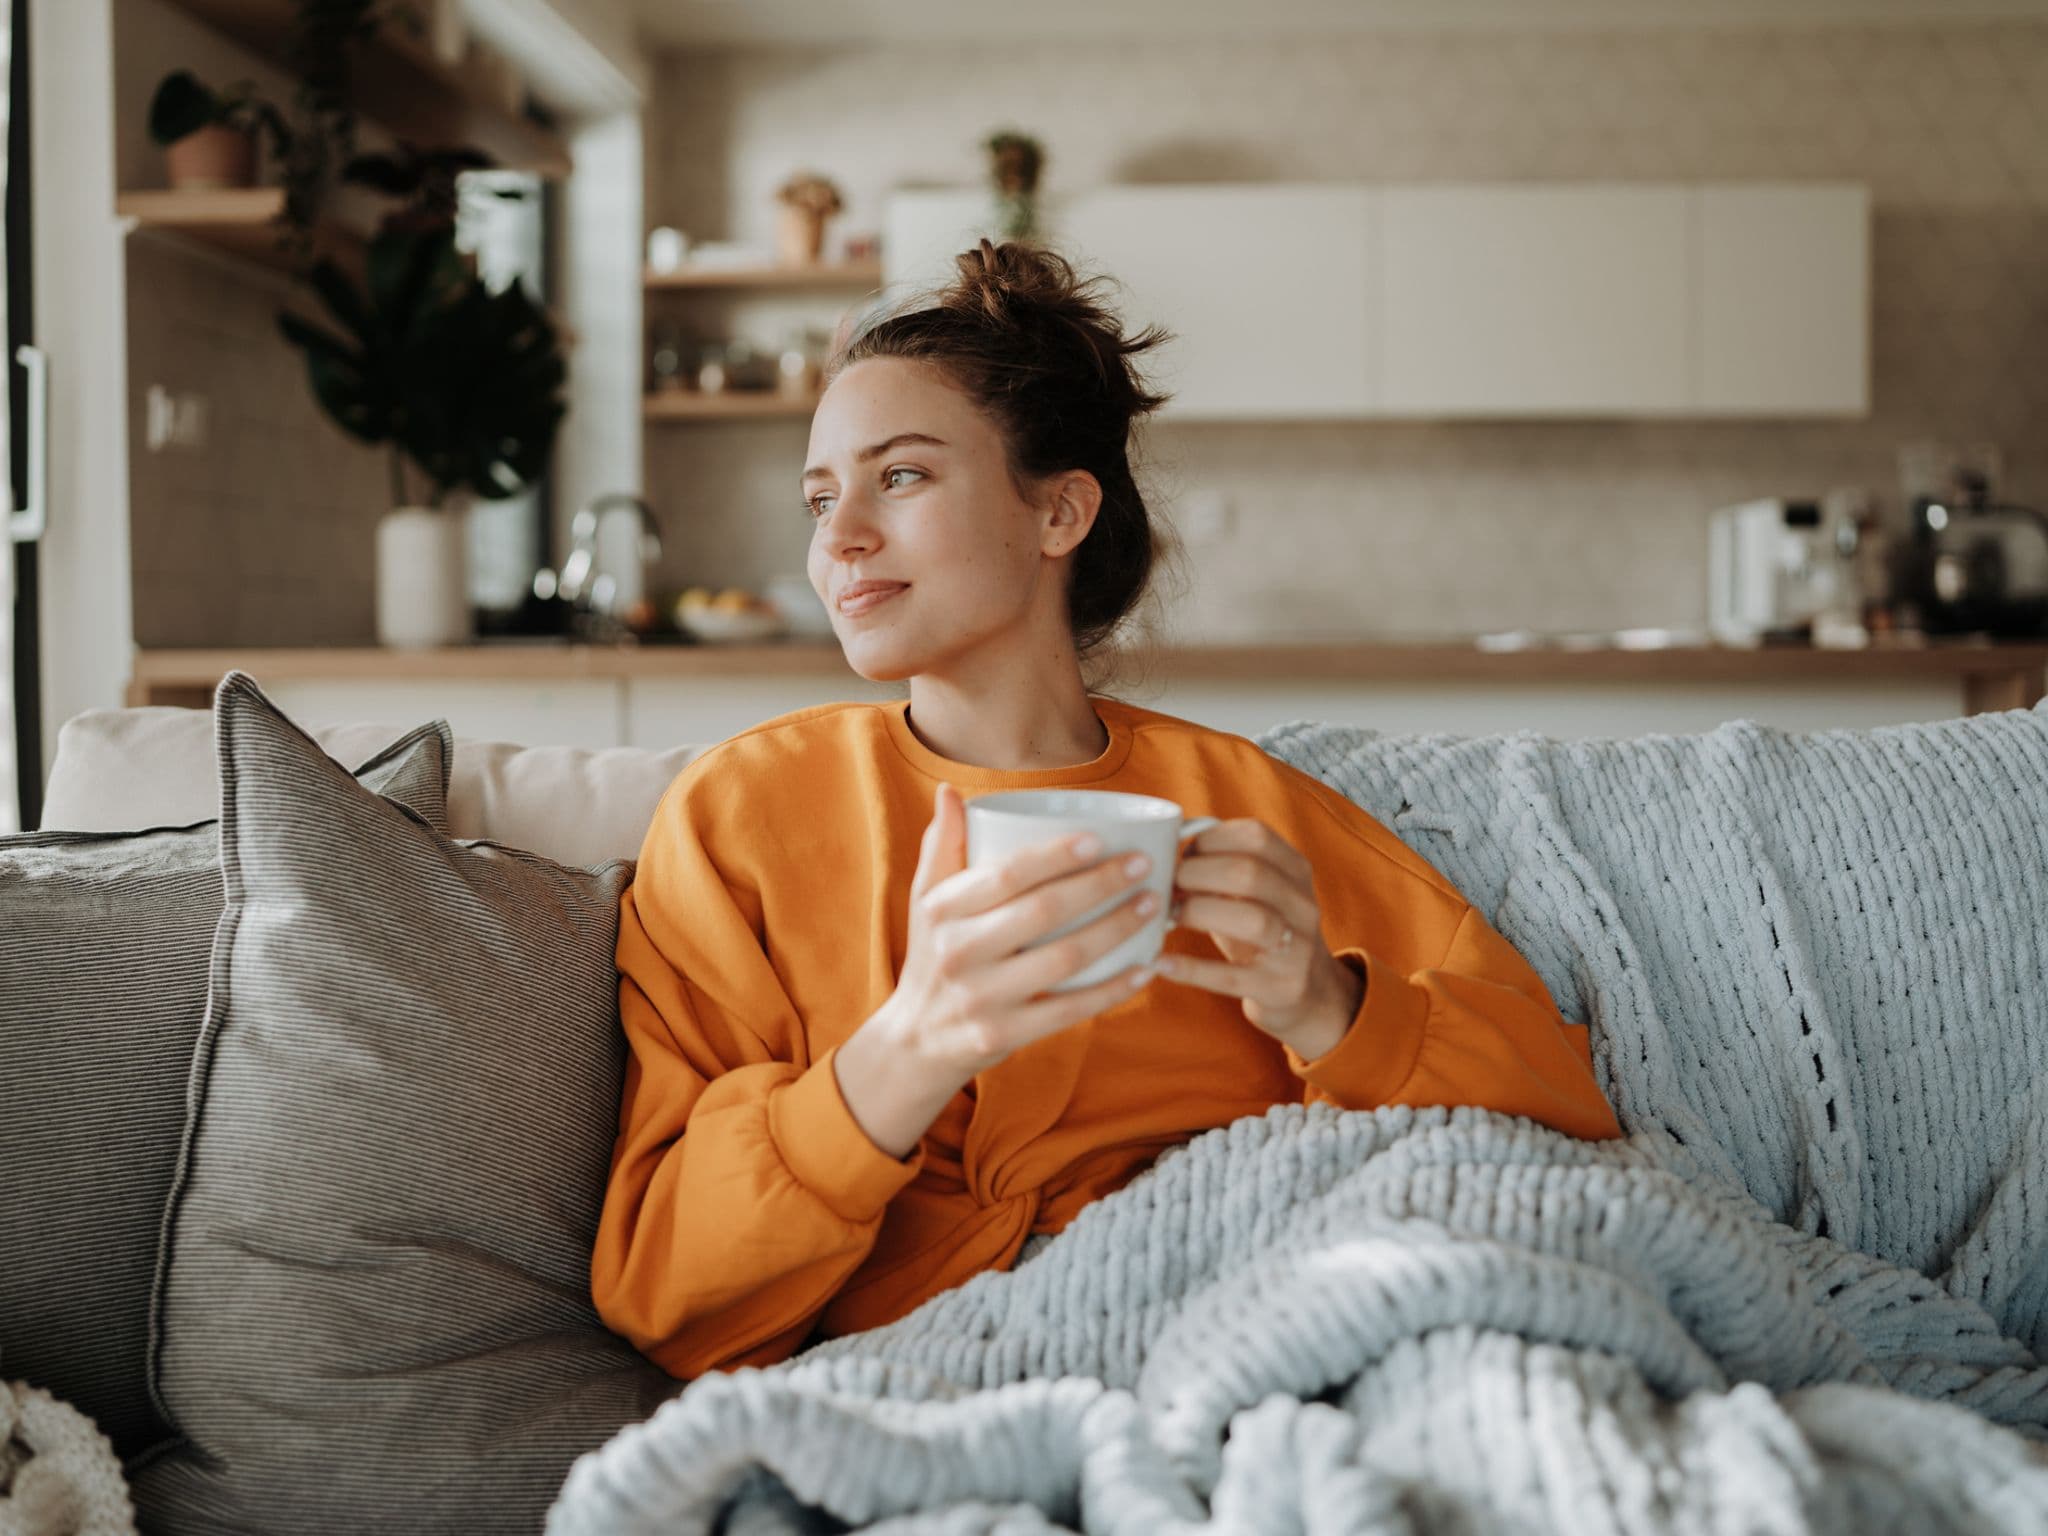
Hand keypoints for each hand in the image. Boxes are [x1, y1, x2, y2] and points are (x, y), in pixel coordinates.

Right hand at [879, 783, 1162, 1084]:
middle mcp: (958, 952)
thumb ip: (942, 844)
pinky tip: (1144, 968)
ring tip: (1152, 904)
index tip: (1098, 839)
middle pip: (1042, 912)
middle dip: (1100, 885)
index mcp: (943, 909)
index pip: (1006, 874)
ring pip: (1063, 959)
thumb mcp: (925, 899)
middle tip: (1143, 865)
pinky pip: (1069, 1010)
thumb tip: (950, 792)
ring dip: (1116, 930)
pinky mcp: (1003, 1035)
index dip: (1054, 856)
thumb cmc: (933, 953)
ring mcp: (982, 997)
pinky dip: (1112, 990)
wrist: (917, 1039)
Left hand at [1159, 818, 1365, 1054]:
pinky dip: (1191, 969)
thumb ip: (1222, 866)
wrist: (1306, 991)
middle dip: (1197, 874)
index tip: (1182, 855)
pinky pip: (1231, 976)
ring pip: (1252, 920)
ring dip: (1198, 913)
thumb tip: (1164, 849)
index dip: (1210, 839)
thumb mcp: (1255, 892)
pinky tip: (1161, 962)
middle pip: (1250, 873)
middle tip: (1169, 886)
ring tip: (1170, 917)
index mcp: (1295, 870)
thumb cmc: (1261, 930)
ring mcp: (1298, 948)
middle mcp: (1303, 905)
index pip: (1257, 836)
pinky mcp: (1282, 988)